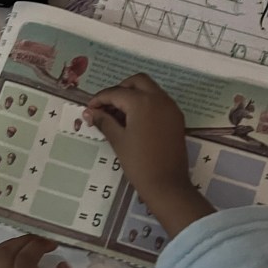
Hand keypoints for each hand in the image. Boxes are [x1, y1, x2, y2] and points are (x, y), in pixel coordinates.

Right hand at [84, 73, 214, 238]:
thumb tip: (90, 112)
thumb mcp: (118, 141)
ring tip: (118, 115)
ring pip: (150, 89)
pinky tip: (134, 121)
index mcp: (142, 102)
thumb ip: (104, 121)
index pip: (116, 92)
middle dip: (120, 89)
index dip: (100, 99)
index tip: (90, 109)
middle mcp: (159, 98)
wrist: (167, 185)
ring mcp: (171, 107)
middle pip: (137, 82)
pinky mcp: (176, 118)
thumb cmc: (139, 164)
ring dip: (134, 95)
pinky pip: (159, 102)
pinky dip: (146, 104)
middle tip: (107, 106)